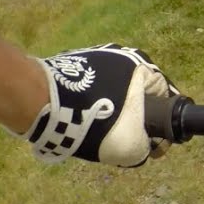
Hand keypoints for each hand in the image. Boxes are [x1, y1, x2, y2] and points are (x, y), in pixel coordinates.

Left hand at [8, 43, 180, 166]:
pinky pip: (93, 87)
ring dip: (111, 108)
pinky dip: (91, 102)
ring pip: (114, 90)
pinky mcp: (75, 61)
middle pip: (139, 93)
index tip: (150, 141)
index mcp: (142, 67)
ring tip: (97, 130)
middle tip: (121, 137)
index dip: (161, 122)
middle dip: (134, 116)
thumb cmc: (92, 120)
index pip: (165, 95)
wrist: (38, 101)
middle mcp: (123, 54)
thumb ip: (145, 149)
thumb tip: (145, 147)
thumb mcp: (128, 147)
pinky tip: (80, 118)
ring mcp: (97, 55)